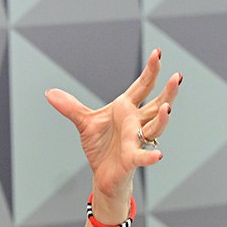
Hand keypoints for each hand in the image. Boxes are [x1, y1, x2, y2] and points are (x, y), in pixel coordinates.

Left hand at [45, 48, 179, 218]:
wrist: (103, 174)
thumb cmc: (101, 146)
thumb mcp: (84, 122)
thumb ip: (70, 107)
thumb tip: (49, 92)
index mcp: (126, 110)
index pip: (142, 87)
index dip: (150, 71)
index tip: (157, 53)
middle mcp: (136, 123)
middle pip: (157, 105)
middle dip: (168, 92)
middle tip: (177, 77)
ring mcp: (136, 140)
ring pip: (155, 127)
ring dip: (163, 119)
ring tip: (168, 108)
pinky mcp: (131, 159)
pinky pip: (143, 157)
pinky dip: (149, 157)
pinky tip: (158, 156)